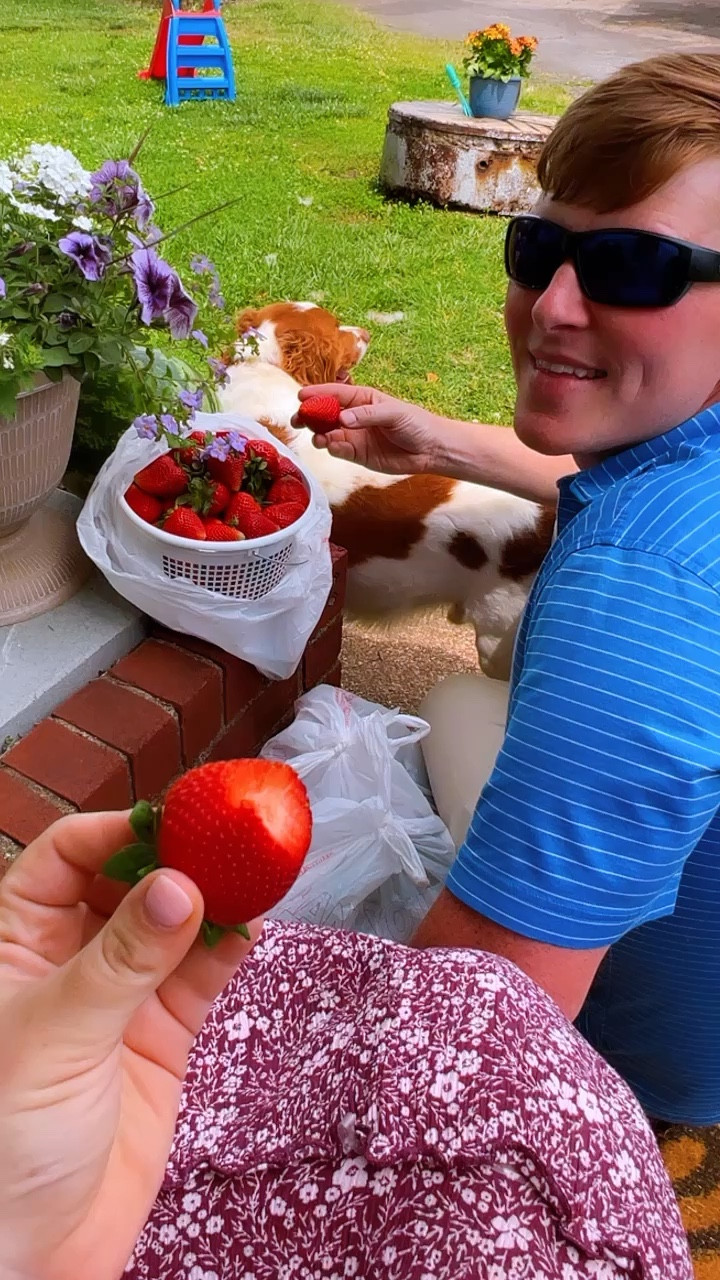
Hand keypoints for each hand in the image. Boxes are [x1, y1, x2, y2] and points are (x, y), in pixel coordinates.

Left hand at [0, 811, 259, 1279]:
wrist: (29, 1255)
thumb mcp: (56, 1034)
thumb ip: (123, 959)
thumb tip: (180, 886)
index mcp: (13, 942)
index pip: (64, 857)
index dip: (118, 831)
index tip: (176, 820)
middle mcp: (67, 960)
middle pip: (127, 881)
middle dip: (176, 858)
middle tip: (229, 841)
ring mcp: (118, 998)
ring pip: (172, 925)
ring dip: (213, 899)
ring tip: (254, 873)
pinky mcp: (159, 1039)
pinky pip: (199, 977)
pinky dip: (227, 949)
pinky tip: (251, 924)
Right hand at [294, 382, 442, 475]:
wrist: (430, 450)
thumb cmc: (416, 423)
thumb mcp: (394, 413)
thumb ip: (367, 415)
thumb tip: (342, 418)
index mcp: (363, 399)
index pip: (336, 394)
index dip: (317, 394)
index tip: (301, 396)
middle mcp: (355, 416)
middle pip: (325, 414)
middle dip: (310, 416)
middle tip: (298, 419)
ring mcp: (354, 436)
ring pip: (328, 433)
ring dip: (319, 434)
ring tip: (318, 437)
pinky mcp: (357, 454)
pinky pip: (339, 450)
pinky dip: (332, 448)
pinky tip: (331, 446)